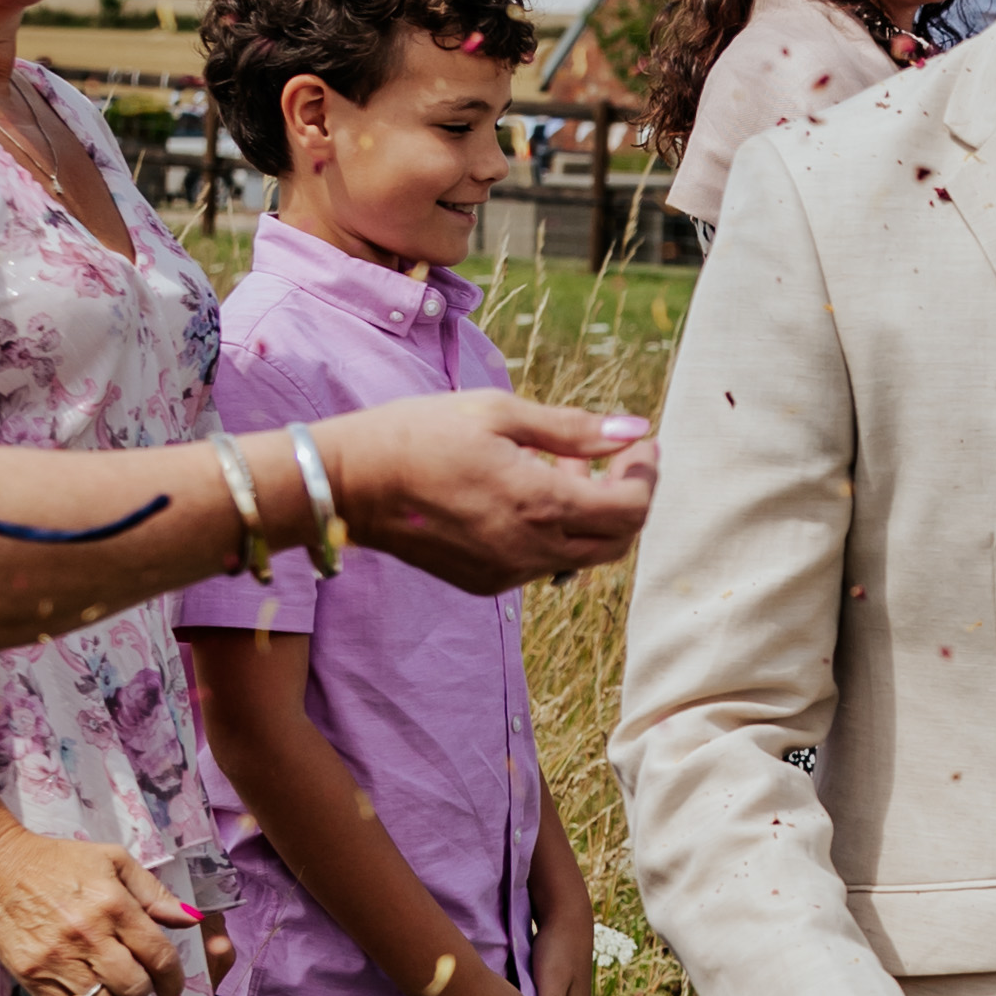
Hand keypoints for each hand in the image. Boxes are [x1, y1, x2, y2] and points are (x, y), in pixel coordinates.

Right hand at [0, 816, 186, 995]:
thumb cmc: (57, 862)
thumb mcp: (112, 861)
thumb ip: (154, 893)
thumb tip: (190, 920)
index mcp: (112, 905)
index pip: (158, 955)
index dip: (173, 977)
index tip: (173, 986)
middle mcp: (87, 936)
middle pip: (134, 987)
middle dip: (145, 989)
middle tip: (139, 979)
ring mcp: (56, 959)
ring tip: (110, 983)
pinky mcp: (31, 976)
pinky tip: (84, 987)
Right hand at [318, 392, 659, 593]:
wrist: (349, 483)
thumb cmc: (419, 433)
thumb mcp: (497, 413)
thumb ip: (572, 428)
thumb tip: (634, 430)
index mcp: (538, 503)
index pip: (630, 508)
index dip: (646, 475)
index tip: (640, 443)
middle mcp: (528, 549)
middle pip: (618, 540)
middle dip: (630, 497)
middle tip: (617, 456)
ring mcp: (506, 572)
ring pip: (583, 557)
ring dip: (595, 516)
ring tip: (571, 467)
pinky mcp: (485, 583)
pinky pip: (544, 564)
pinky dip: (557, 533)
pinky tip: (534, 495)